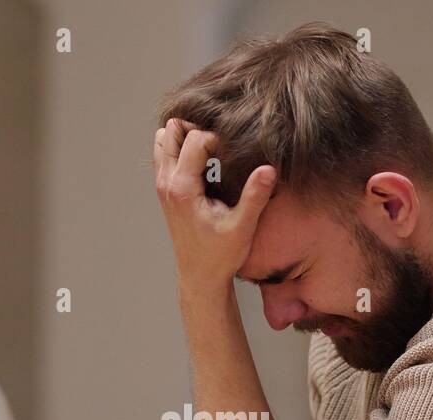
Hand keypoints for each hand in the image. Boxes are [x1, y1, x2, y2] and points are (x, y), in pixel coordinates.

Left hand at [153, 117, 276, 292]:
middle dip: (198, 129)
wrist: (200, 277)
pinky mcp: (166, 188)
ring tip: (212, 150)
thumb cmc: (220, 255)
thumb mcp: (242, 226)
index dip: (219, 138)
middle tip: (222, 145)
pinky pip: (165, 154)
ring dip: (186, 137)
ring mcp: (162, 184)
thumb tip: (270, 168)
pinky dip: (181, 148)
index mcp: (183, 188)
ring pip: (163, 139)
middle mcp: (166, 182)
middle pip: (171, 130)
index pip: (196, 139)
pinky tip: (205, 162)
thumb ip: (255, 196)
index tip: (235, 154)